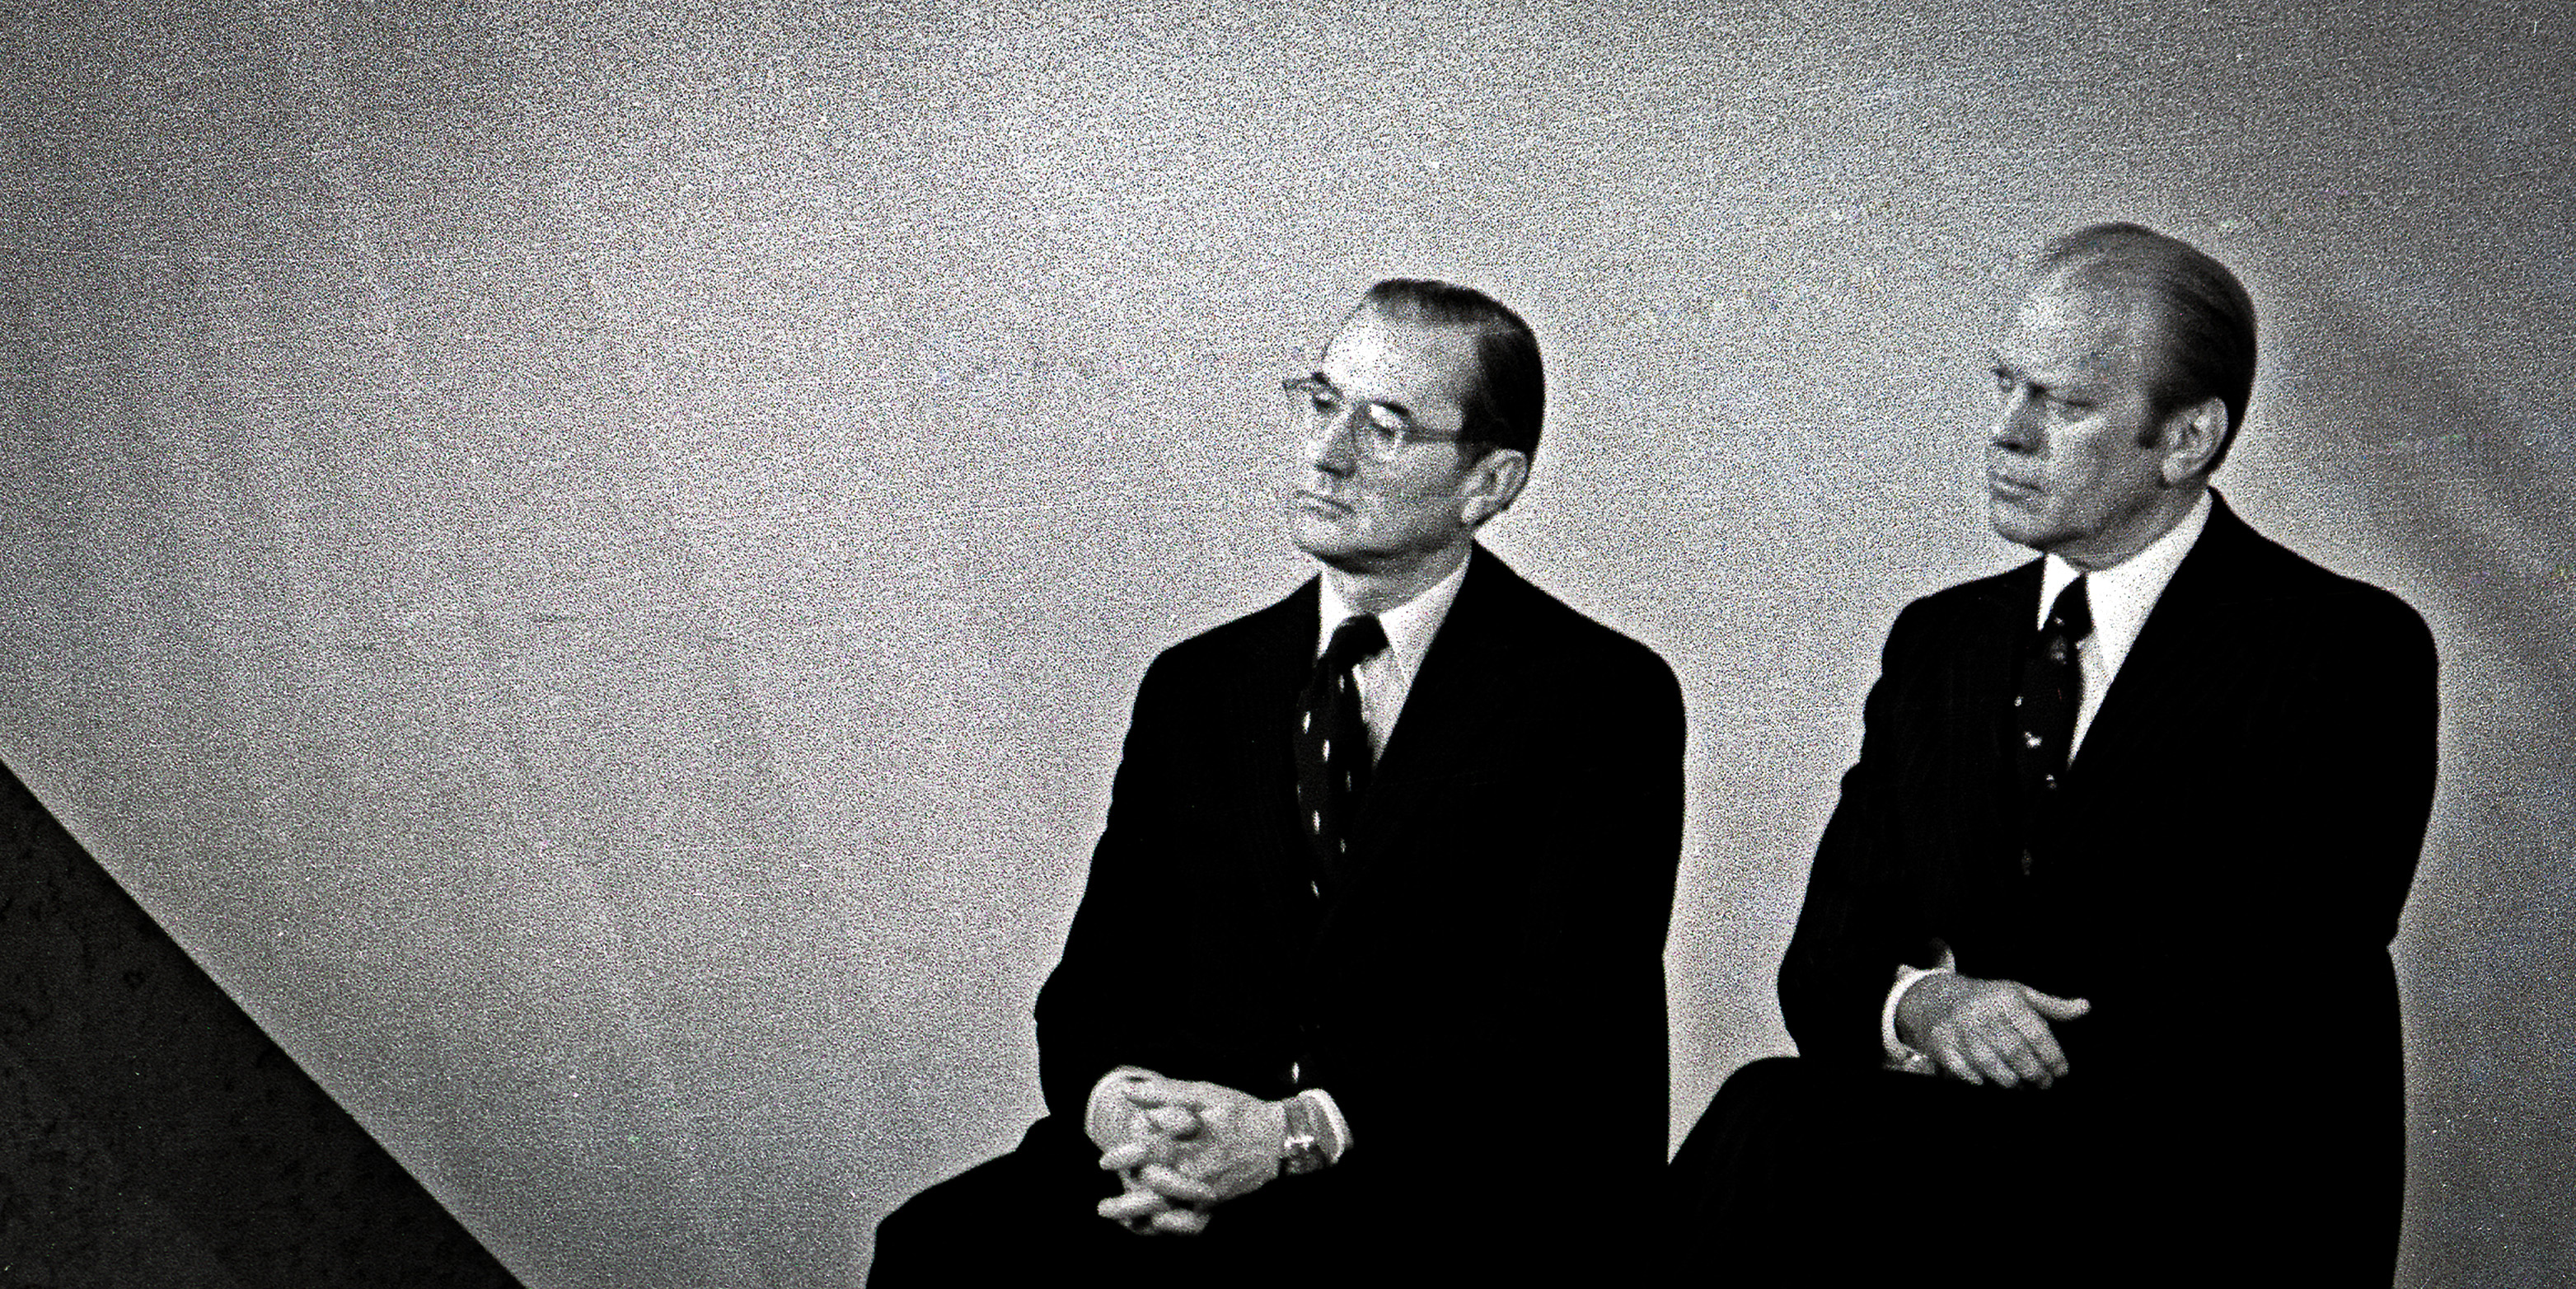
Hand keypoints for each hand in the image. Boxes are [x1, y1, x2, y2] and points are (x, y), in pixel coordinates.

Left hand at [1086, 1072, 1288, 1235]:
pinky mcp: (1216, 1203)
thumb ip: (1167, 1093)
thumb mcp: (1206, 1094)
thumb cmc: (1241, 1113)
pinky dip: (1170, 1230)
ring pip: (1170, 1214)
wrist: (1278, 1140)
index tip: (1105, 1162)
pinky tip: (1152, 1227)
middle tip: (1101, 1209)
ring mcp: (1207, 1193)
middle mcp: (1198, 1173)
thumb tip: (1130, 1091)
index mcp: (1193, 1144)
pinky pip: (1191, 1225)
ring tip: (1119, 1223)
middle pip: (1155, 1195)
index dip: (1126, 1157)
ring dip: (1141, 1221)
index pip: (1151, 1153)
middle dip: (1126, 1204)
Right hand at [1895, 973, 2089, 1088]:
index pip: (2035, 1033)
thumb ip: (2052, 1006)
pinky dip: (1980, 1081)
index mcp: (2004, 999)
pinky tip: (1992, 1084)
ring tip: (2022, 1087)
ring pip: (1992, 1065)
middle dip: (2035, 1073)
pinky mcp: (1942, 1045)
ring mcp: (1959, 1030)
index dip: (2052, 1056)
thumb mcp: (2019, 995)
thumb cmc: (1987, 1000)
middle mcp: (1980, 1012)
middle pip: (2016, 1052)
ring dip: (2012, 1082)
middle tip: (2044, 1084)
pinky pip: (1965, 1071)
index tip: (2061, 1071)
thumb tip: (2085, 1007)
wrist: (1935, 998)